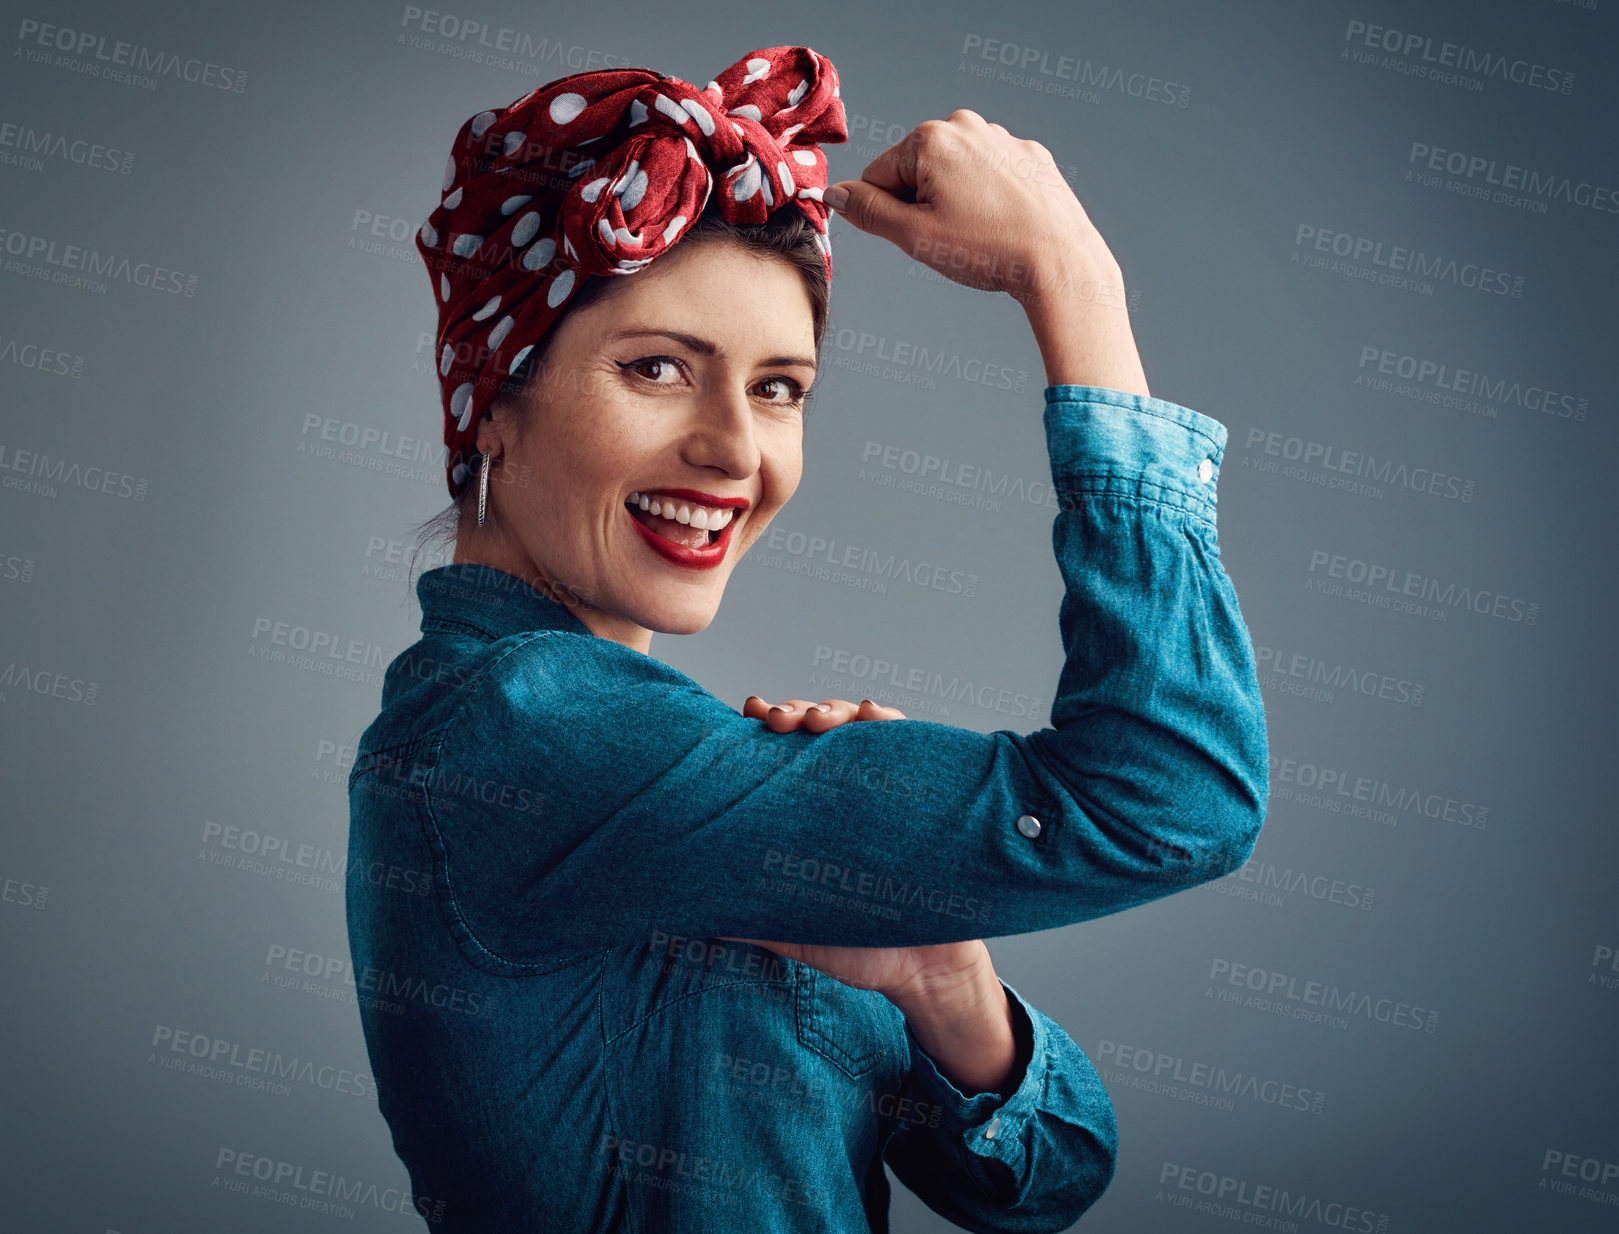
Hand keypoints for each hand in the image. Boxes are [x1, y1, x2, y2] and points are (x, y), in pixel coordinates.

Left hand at [728, 694, 988, 1003]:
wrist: (920, 971)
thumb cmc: (854, 944)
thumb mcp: (788, 927)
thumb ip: (742, 915)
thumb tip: (681, 916)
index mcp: (807, 813)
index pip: (780, 755)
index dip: (763, 727)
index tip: (748, 713)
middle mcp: (843, 792)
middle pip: (816, 730)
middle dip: (795, 712)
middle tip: (777, 719)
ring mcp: (883, 789)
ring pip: (858, 727)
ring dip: (836, 710)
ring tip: (819, 718)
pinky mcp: (923, 794)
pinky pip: (909, 744)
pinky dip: (890, 722)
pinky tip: (872, 714)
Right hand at [821, 108, 1107, 299]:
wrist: (1060, 260)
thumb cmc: (989, 249)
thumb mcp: (914, 237)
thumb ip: (867, 211)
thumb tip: (835, 194)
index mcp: (930, 139)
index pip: (878, 175)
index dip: (887, 213)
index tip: (917, 235)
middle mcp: (966, 126)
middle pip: (917, 170)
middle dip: (923, 204)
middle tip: (952, 237)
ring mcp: (1002, 138)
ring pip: (955, 174)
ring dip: (956, 202)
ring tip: (982, 233)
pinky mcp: (1030, 156)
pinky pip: (991, 177)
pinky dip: (990, 199)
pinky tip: (1005, 223)